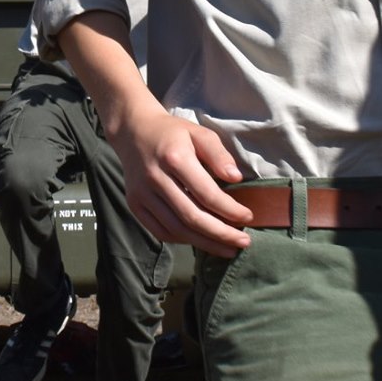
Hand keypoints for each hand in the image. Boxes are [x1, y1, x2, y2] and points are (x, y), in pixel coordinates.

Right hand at [106, 100, 253, 257]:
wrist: (133, 131)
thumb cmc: (173, 133)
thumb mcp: (199, 133)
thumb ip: (219, 154)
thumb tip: (237, 178)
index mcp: (174, 158)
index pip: (207, 194)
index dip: (229, 210)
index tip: (248, 217)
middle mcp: (155, 178)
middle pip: (191, 217)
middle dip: (221, 234)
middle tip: (244, 242)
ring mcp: (142, 194)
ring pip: (177, 229)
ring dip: (205, 243)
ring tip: (228, 249)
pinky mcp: (134, 204)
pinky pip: (160, 231)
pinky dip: (183, 240)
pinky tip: (201, 241)